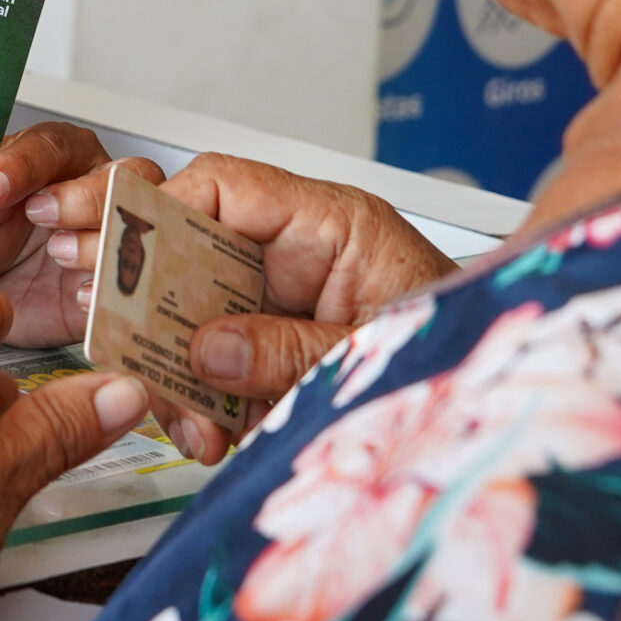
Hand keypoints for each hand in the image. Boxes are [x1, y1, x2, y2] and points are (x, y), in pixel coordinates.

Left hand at [0, 121, 118, 343]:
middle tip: (38, 214)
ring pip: (140, 221)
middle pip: (123, 173)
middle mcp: (92, 190)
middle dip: (84, 194)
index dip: (21, 164)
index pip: (51, 145)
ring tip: (57, 254)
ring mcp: (109, 237)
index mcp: (53, 158)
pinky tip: (78, 292)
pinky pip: (134, 281)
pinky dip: (111, 286)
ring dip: (100, 236)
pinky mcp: (113, 286)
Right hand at [28, 152, 458, 460]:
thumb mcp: (374, 354)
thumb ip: (289, 349)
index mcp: (332, 226)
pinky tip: (208, 433)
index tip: (120, 250)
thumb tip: (206, 348)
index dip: (162, 210)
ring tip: (185, 418)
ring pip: (194, 317)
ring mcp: (284, 307)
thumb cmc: (463, 354)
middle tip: (115, 332)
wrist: (505, 413)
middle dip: (152, 302)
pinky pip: (216, 367)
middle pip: (193, 253)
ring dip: (176, 370)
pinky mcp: (278, 356)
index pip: (222, 186)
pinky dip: (202, 404)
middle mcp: (301, 258)